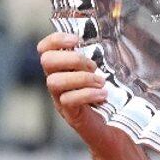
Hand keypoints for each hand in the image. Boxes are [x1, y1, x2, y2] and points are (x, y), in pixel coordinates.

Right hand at [37, 32, 128, 153]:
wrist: (114, 129)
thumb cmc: (109, 97)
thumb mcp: (104, 72)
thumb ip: (100, 56)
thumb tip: (111, 30)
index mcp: (63, 69)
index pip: (45, 48)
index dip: (55, 39)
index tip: (76, 40)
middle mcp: (57, 82)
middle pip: (46, 62)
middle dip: (71, 58)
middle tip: (93, 66)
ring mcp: (60, 99)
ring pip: (54, 81)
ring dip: (81, 78)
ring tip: (101, 82)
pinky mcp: (70, 114)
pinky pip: (67, 100)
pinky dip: (86, 94)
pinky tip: (102, 95)